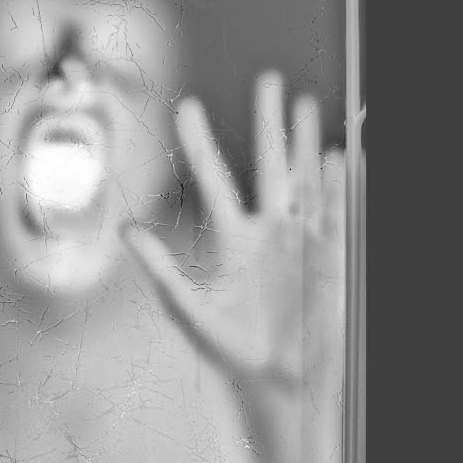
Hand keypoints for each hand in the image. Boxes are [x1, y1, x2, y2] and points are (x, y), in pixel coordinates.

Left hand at [123, 71, 347, 387]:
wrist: (276, 384)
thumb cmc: (230, 351)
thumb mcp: (187, 308)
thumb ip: (160, 266)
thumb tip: (126, 229)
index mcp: (231, 240)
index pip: (214, 178)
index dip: (200, 143)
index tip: (186, 106)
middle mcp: (268, 231)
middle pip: (270, 163)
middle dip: (270, 122)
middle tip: (269, 78)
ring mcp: (302, 240)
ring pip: (305, 178)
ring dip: (305, 140)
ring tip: (304, 102)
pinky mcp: (332, 255)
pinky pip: (336, 210)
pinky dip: (335, 183)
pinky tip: (333, 153)